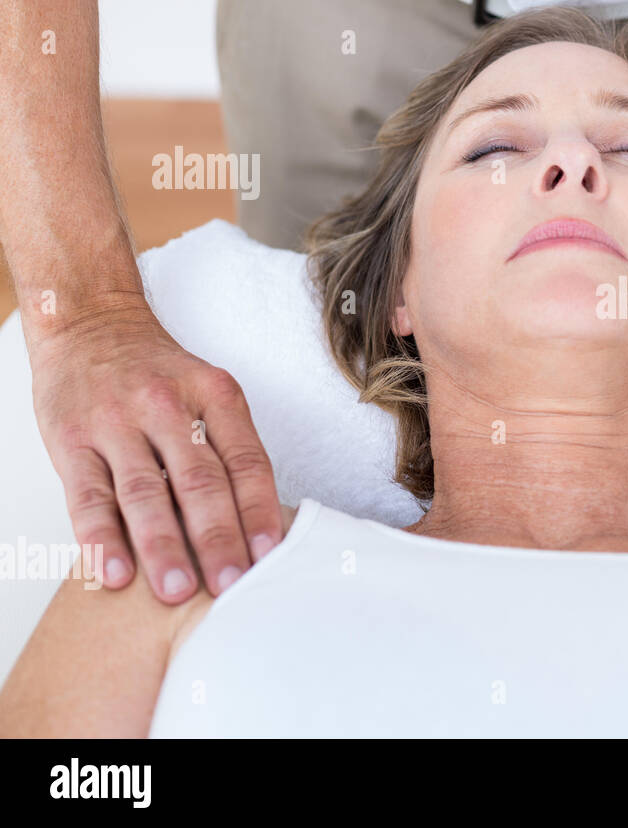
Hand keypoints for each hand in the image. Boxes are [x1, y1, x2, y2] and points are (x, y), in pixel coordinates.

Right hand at [28, 299, 282, 602]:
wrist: (90, 324)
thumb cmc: (158, 373)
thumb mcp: (207, 391)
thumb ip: (228, 447)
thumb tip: (258, 522)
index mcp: (215, 396)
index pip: (245, 461)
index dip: (259, 510)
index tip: (270, 554)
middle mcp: (167, 407)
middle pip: (200, 482)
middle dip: (218, 538)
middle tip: (232, 587)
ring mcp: (116, 423)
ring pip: (145, 492)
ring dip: (164, 546)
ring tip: (178, 590)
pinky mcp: (71, 439)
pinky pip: (88, 495)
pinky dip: (102, 537)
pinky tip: (115, 573)